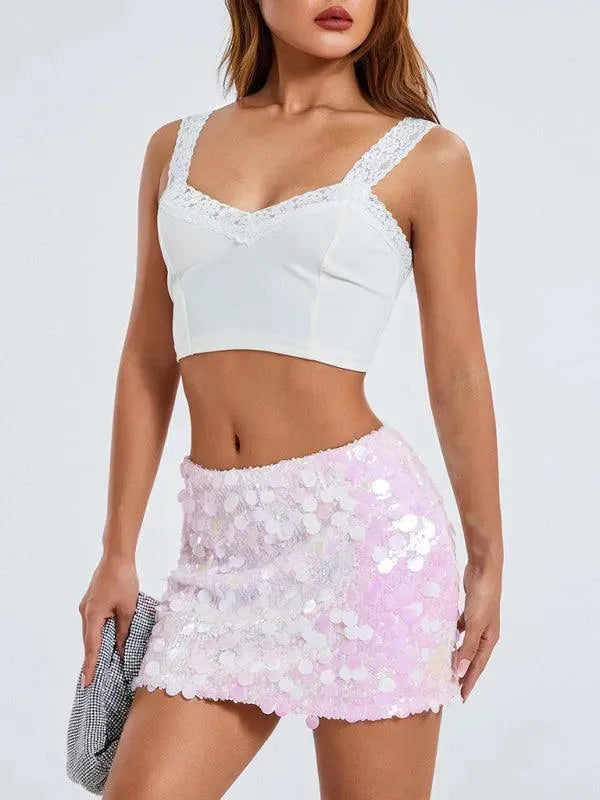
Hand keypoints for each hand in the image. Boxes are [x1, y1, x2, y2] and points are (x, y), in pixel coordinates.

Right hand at [78, 552, 138, 686]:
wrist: (117, 557)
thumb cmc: (124, 580)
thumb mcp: (128, 609)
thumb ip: (123, 631)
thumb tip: (121, 649)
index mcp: (93, 615)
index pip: (92, 647)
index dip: (90, 666)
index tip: (85, 683)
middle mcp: (85, 612)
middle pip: (89, 641)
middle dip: (92, 659)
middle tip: (93, 680)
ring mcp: (86, 606)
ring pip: (91, 632)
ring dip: (96, 646)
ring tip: (101, 665)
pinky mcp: (91, 601)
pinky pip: (93, 623)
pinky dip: (98, 633)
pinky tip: (106, 641)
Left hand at [452, 561, 500, 700]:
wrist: (484, 570)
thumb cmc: (483, 597)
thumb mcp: (474, 624)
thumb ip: (468, 647)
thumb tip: (461, 671)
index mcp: (489, 639)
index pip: (478, 666)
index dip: (470, 681)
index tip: (462, 697)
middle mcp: (485, 633)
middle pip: (473, 657)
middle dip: (464, 672)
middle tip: (453, 687)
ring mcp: (478, 622)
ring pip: (466, 644)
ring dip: (458, 655)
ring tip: (447, 666)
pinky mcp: (471, 611)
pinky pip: (461, 629)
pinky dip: (454, 636)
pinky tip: (445, 639)